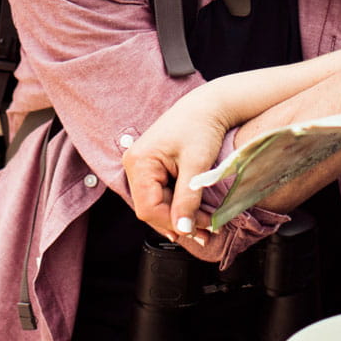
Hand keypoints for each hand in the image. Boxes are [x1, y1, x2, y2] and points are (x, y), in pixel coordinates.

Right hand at [122, 85, 229, 252]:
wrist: (207, 106)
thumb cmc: (201, 127)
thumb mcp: (196, 165)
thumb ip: (187, 199)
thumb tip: (183, 229)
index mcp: (139, 162)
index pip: (148, 208)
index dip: (173, 222)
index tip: (199, 229)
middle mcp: (134, 165)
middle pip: (151, 208)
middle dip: (178, 222)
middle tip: (206, 234)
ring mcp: (141, 167)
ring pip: (156, 204)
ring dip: (179, 217)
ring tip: (204, 228)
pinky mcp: (152, 168)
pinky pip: (161, 194)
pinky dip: (178, 206)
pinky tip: (195, 215)